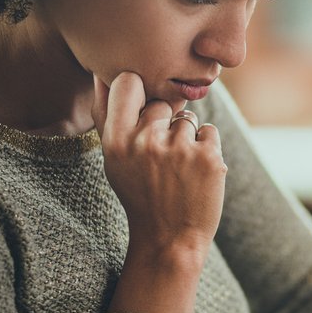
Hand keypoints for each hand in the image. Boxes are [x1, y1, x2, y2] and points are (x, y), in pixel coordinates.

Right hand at [92, 71, 226, 312]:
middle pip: (162, 104)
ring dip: (187, 139)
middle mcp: (145, 142)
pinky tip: (195, 173)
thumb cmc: (140, 195)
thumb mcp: (114, 160)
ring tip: (178, 171)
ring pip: (188, 119)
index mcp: (116, 141)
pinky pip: (209, 131)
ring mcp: (179, 149)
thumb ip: (108, 117)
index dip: (138, 90)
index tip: (141, 108)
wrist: (169, 239)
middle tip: (161, 159)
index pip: (128, 81)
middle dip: (165, 124)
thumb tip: (101, 73)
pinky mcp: (208, 157)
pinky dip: (207, 149)